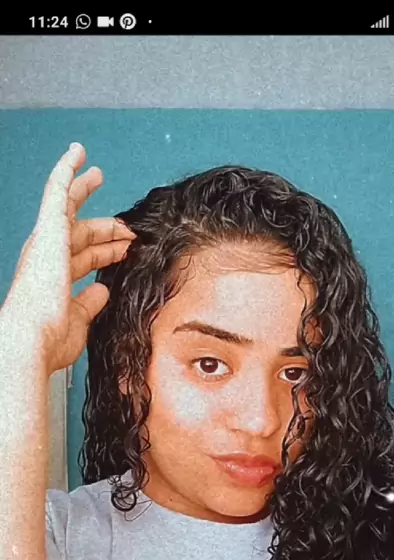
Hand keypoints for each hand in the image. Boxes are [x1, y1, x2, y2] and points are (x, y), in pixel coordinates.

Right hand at [2, 142, 134, 375]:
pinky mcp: (49, 229)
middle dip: (104, 228)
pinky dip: (66, 170)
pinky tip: (77, 153)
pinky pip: (57, 190)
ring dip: (84, 191)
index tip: (126, 251)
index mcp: (53, 280)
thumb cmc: (49, 339)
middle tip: (124, 223)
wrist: (32, 336)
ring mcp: (47, 242)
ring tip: (96, 172)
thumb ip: (90, 304)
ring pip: (68, 208)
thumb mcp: (79, 321)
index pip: (83, 260)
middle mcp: (47, 258)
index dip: (106, 254)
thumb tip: (102, 291)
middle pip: (79, 234)